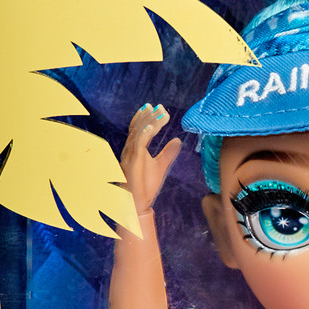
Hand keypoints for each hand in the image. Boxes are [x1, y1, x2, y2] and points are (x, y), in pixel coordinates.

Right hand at [119, 102, 181, 232]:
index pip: (139, 128)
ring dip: (149, 121)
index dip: (146, 117)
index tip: (156, 107)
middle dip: (148, 115)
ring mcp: (129, 154)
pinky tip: (152, 127)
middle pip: (137, 127)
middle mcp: (129, 149)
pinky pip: (138, 144)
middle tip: (159, 106)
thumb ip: (169, 152)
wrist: (136, 202)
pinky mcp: (133, 162)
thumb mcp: (161, 165)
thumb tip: (178, 140)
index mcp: (134, 148)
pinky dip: (144, 134)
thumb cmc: (145, 185)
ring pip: (138, 132)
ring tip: (160, 112)